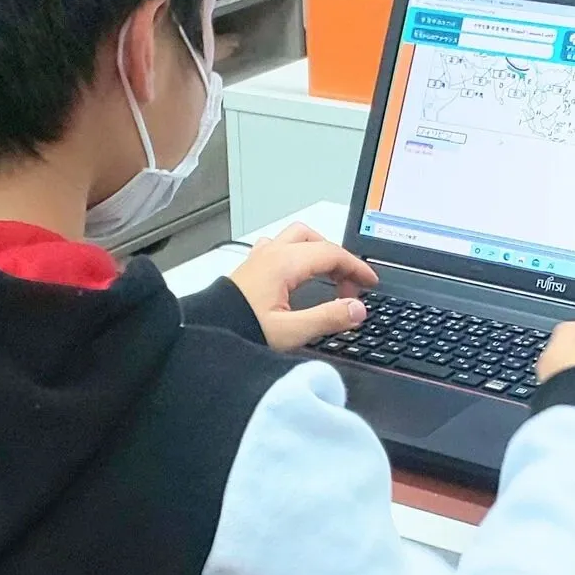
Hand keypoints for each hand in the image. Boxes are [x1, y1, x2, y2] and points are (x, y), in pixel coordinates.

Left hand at [227, 223, 378, 350]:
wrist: (203, 335)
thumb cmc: (239, 330)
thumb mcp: (290, 332)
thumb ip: (327, 318)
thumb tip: (357, 309)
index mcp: (284, 263)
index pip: (332, 253)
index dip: (357, 267)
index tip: (371, 283)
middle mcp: (271, 254)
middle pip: (315, 240)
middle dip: (338, 258)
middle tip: (349, 285)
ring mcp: (259, 258)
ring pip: (296, 239)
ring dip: (318, 253)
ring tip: (329, 278)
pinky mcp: (250, 268)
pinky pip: (280, 248)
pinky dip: (298, 256)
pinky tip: (298, 277)